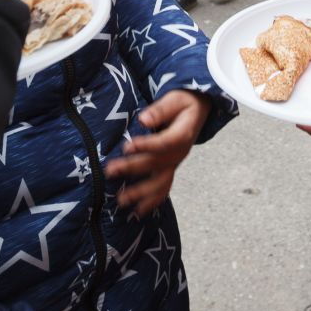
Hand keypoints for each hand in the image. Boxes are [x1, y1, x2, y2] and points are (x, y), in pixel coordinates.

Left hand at [104, 90, 210, 216]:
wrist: (199, 109)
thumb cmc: (184, 102)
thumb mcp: (176, 98)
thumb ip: (160, 110)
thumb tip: (143, 120)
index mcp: (182, 135)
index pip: (163, 143)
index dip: (145, 145)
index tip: (127, 146)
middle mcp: (180, 153)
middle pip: (156, 163)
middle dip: (132, 168)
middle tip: (110, 171)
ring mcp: (175, 163)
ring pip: (160, 182)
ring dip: (141, 192)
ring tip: (121, 200)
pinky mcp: (170, 168)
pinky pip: (163, 188)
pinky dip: (152, 201)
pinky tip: (137, 212)